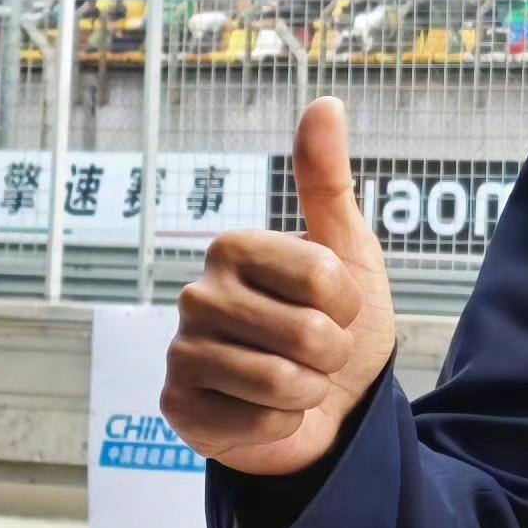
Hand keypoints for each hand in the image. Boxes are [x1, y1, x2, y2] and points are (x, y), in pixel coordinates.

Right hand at [163, 96, 396, 477]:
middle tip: (315, 354)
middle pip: (306, 334)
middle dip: (331, 354)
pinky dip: (281, 425)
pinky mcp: (179, 406)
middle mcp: (198, 293)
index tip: (334, 309)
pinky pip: (259, 422)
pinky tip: (265, 413)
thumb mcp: (347, 253)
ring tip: (295, 383)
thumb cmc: (334, 328)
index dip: (347, 306)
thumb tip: (326, 103)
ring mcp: (183, 351)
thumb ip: (328, 183)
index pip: (323, 279)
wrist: (324, 410)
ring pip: (283, 382)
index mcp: (234, 248)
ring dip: (309, 391)